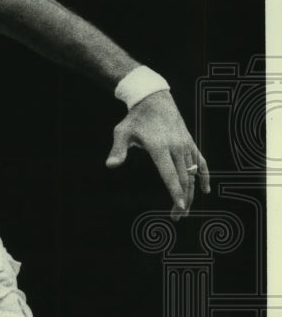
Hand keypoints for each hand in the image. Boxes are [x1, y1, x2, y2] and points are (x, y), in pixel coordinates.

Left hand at [105, 90, 210, 219]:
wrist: (154, 99)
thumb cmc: (135, 118)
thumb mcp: (122, 132)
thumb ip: (118, 150)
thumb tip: (111, 165)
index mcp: (159, 147)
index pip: (169, 173)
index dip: (174, 191)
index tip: (179, 206)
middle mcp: (176, 147)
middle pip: (183, 178)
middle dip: (182, 199)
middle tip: (177, 217)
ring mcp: (185, 145)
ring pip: (192, 173)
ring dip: (191, 192)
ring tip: (184, 209)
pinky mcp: (190, 142)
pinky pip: (201, 161)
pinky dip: (204, 175)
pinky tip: (205, 190)